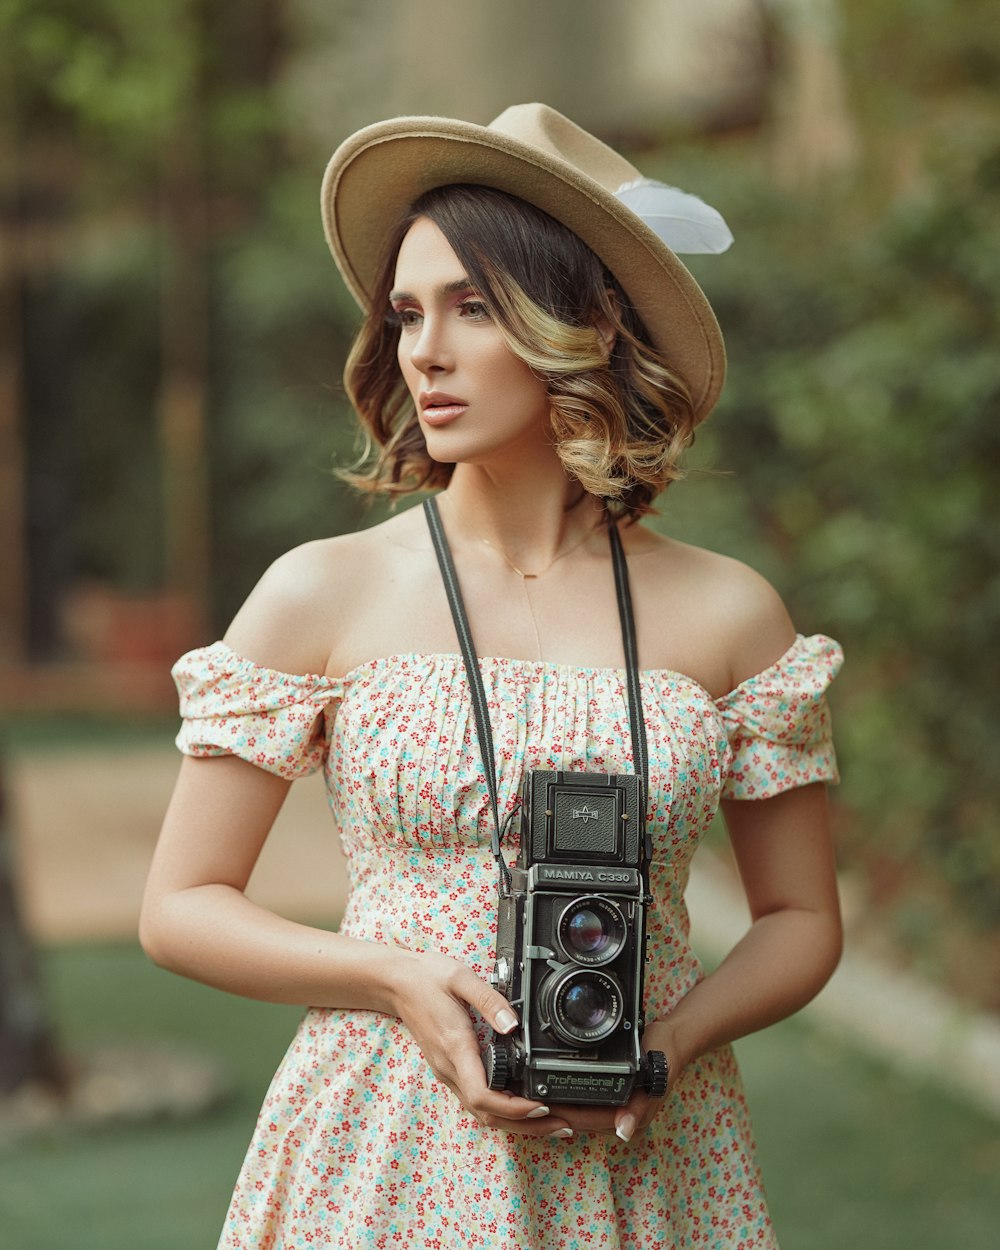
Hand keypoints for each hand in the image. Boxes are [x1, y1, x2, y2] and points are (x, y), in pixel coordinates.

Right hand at [388, 951, 564, 1136]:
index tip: (541, 1105)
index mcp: (455, 1047)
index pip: (482, 1095)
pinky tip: (521, 1107)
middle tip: (561, 1125)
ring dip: (516, 1123)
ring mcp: (447, 1072)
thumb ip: (489, 1000)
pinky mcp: (449, 1069)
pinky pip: (476, 1101)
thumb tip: (513, 1024)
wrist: (396, 982)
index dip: (513, 1108)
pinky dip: (501, 1112)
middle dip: (525, 1125)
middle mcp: (449, 1068)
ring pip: (482, 1113)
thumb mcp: (460, 977)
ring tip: (550, 1122)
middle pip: (487, 1114)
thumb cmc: (427, 978)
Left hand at [532, 1017, 681, 1143]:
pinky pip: (585, 1104)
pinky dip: (569, 1097)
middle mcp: (621, 1121)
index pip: (585, 1121)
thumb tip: (624, 1131)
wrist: (674, 1038)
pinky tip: (552, 1088)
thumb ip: (639, 1103)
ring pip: (579, 1114)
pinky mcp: (611, 1100)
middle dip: (553, 1112)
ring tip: (532, 1093)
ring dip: (559, 1106)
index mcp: (630, 1119)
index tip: (536, 1104)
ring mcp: (615, 1111)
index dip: (560, 1114)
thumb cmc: (663, 1053)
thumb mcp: (654, 1073)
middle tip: (525, 1097)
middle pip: (578, 1120)